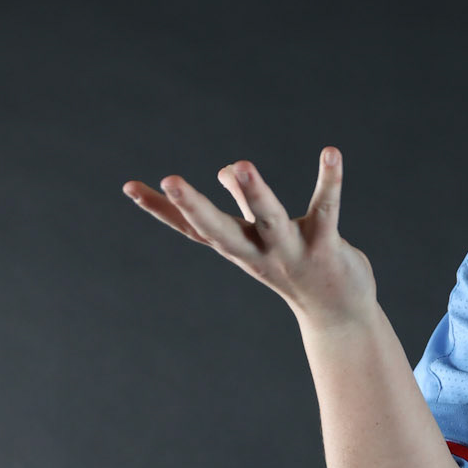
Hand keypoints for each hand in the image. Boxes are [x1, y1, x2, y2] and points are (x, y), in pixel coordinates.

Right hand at [122, 148, 377, 328]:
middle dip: (195, 206)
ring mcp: (291, 251)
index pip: (193, 229)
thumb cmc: (298, 269)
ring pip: (270, 219)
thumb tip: (226, 170)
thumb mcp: (264, 239)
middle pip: (220, 230)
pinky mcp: (326, 247)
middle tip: (170, 179)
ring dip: (255, 193)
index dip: (162, 210)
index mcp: (239, 248)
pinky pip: (326, 210)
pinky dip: (329, 181)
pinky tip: (331, 152)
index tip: (128, 186)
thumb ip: (245, 204)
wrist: (339, 315)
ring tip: (242, 164)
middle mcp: (258, 251)